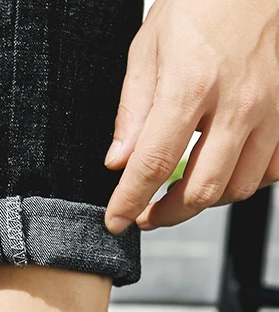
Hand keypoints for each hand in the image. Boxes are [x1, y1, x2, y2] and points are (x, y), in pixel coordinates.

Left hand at [105, 0, 278, 233]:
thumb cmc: (204, 2)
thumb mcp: (149, 48)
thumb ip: (132, 111)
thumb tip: (118, 162)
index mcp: (192, 84)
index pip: (154, 164)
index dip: (131, 202)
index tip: (117, 221)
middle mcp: (239, 102)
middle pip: (203, 189)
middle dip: (168, 213)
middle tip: (147, 213)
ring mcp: (273, 108)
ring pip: (239, 187)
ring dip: (204, 200)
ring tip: (180, 192)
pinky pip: (271, 169)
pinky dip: (243, 180)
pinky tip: (221, 170)